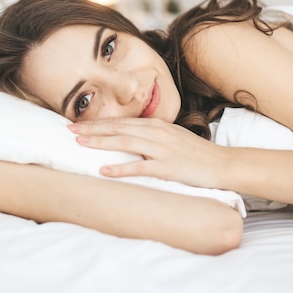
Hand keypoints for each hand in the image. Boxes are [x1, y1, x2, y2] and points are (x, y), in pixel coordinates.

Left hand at [70, 118, 224, 188]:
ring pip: (125, 142)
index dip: (99, 123)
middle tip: (69, 130)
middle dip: (92, 128)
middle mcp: (157, 133)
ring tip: (80, 143)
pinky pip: (141, 166)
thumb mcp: (172, 139)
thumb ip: (152, 138)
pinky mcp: (168, 167)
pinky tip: (104, 171)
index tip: (79, 124)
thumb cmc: (197, 154)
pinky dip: (121, 168)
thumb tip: (131, 141)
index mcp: (157, 126)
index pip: (122, 121)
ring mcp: (163, 149)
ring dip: (101, 142)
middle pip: (119, 128)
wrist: (223, 164)